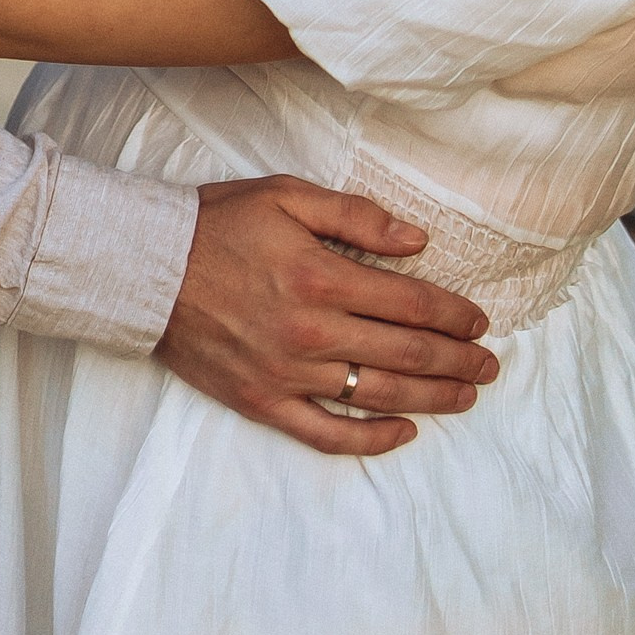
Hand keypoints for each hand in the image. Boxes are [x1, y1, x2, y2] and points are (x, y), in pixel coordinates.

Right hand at [157, 177, 497, 458]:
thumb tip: (418, 240)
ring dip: (431, 398)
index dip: (454, 315)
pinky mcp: (264, 402)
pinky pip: (327, 433)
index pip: (411, 303)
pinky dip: (371, 439)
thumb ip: (356, 217)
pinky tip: (403, 432)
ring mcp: (289, 374)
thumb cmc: (217, 224)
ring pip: (378, 394)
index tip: (479, 322)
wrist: (145, 268)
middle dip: (457, 361)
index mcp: (322, 277)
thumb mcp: (287, 195)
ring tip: (464, 397)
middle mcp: (312, 332)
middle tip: (489, 366)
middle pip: (406, 353)